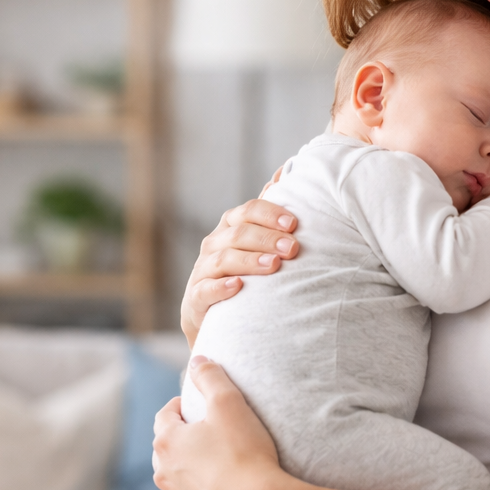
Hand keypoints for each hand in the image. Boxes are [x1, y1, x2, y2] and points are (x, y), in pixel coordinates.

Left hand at [153, 357, 287, 489]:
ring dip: (190, 468)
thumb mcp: (230, 403)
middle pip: (167, 449)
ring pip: (177, 478)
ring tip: (218, 462)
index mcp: (167, 442)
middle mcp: (164, 474)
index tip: (197, 404)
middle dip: (183, 438)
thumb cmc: (244, 453)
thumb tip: (198, 360)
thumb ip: (211, 377)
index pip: (165, 415)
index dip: (180, 406)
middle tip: (209, 432)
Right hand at [181, 200, 299, 345]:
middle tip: (292, 248)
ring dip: (249, 261)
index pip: (248, 211)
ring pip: (223, 259)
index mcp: (230, 227)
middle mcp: (214, 244)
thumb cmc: (243, 271)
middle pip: (238, 234)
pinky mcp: (195, 299)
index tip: (294, 224)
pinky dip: (220, 288)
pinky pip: (204, 290)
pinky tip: (238, 286)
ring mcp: (202, 271)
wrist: (216, 318)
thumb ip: (267, 210)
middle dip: (266, 239)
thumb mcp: (255, 241)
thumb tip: (284, 171)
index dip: (270, 214)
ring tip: (273, 266)